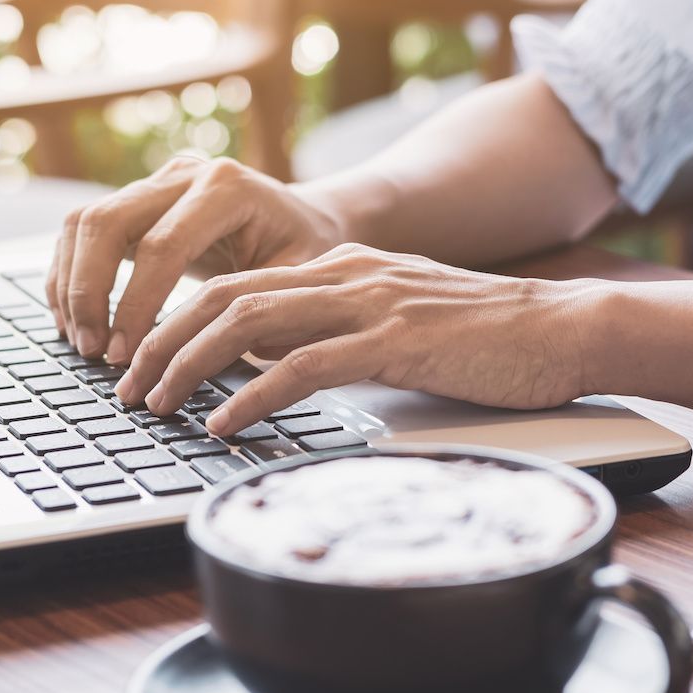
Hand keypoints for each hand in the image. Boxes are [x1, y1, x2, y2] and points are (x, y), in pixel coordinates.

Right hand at [46, 156, 342, 362]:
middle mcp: (184, 175)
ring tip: (80, 342)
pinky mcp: (135, 199)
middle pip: (106, 222)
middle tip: (92, 351)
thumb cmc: (304, 254)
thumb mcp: (299, 279)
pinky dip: (69, 276)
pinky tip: (74, 320)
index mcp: (227, 189)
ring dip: (71, 285)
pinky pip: (82, 230)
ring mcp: (155, 182)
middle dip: (88, 292)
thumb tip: (208, 355)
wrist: (303, 218)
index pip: (161, 245)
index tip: (123, 355)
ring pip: (84, 222)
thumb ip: (255, 307)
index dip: (134, 304)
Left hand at [114, 244, 603, 434]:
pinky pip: (303, 367)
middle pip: (223, 298)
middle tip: (130, 387)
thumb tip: (274, 364)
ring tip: (159, 405)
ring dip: (191, 367)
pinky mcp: (395, 342)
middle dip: (164, 342)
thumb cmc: (481, 335)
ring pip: (250, 324)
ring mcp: (367, 304)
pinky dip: (254, 395)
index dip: (178, 322)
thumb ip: (337, 329)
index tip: (145, 362)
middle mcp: (343, 275)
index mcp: (337, 268)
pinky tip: (226, 424)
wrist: (562, 328)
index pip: (234, 285)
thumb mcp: (394, 318)